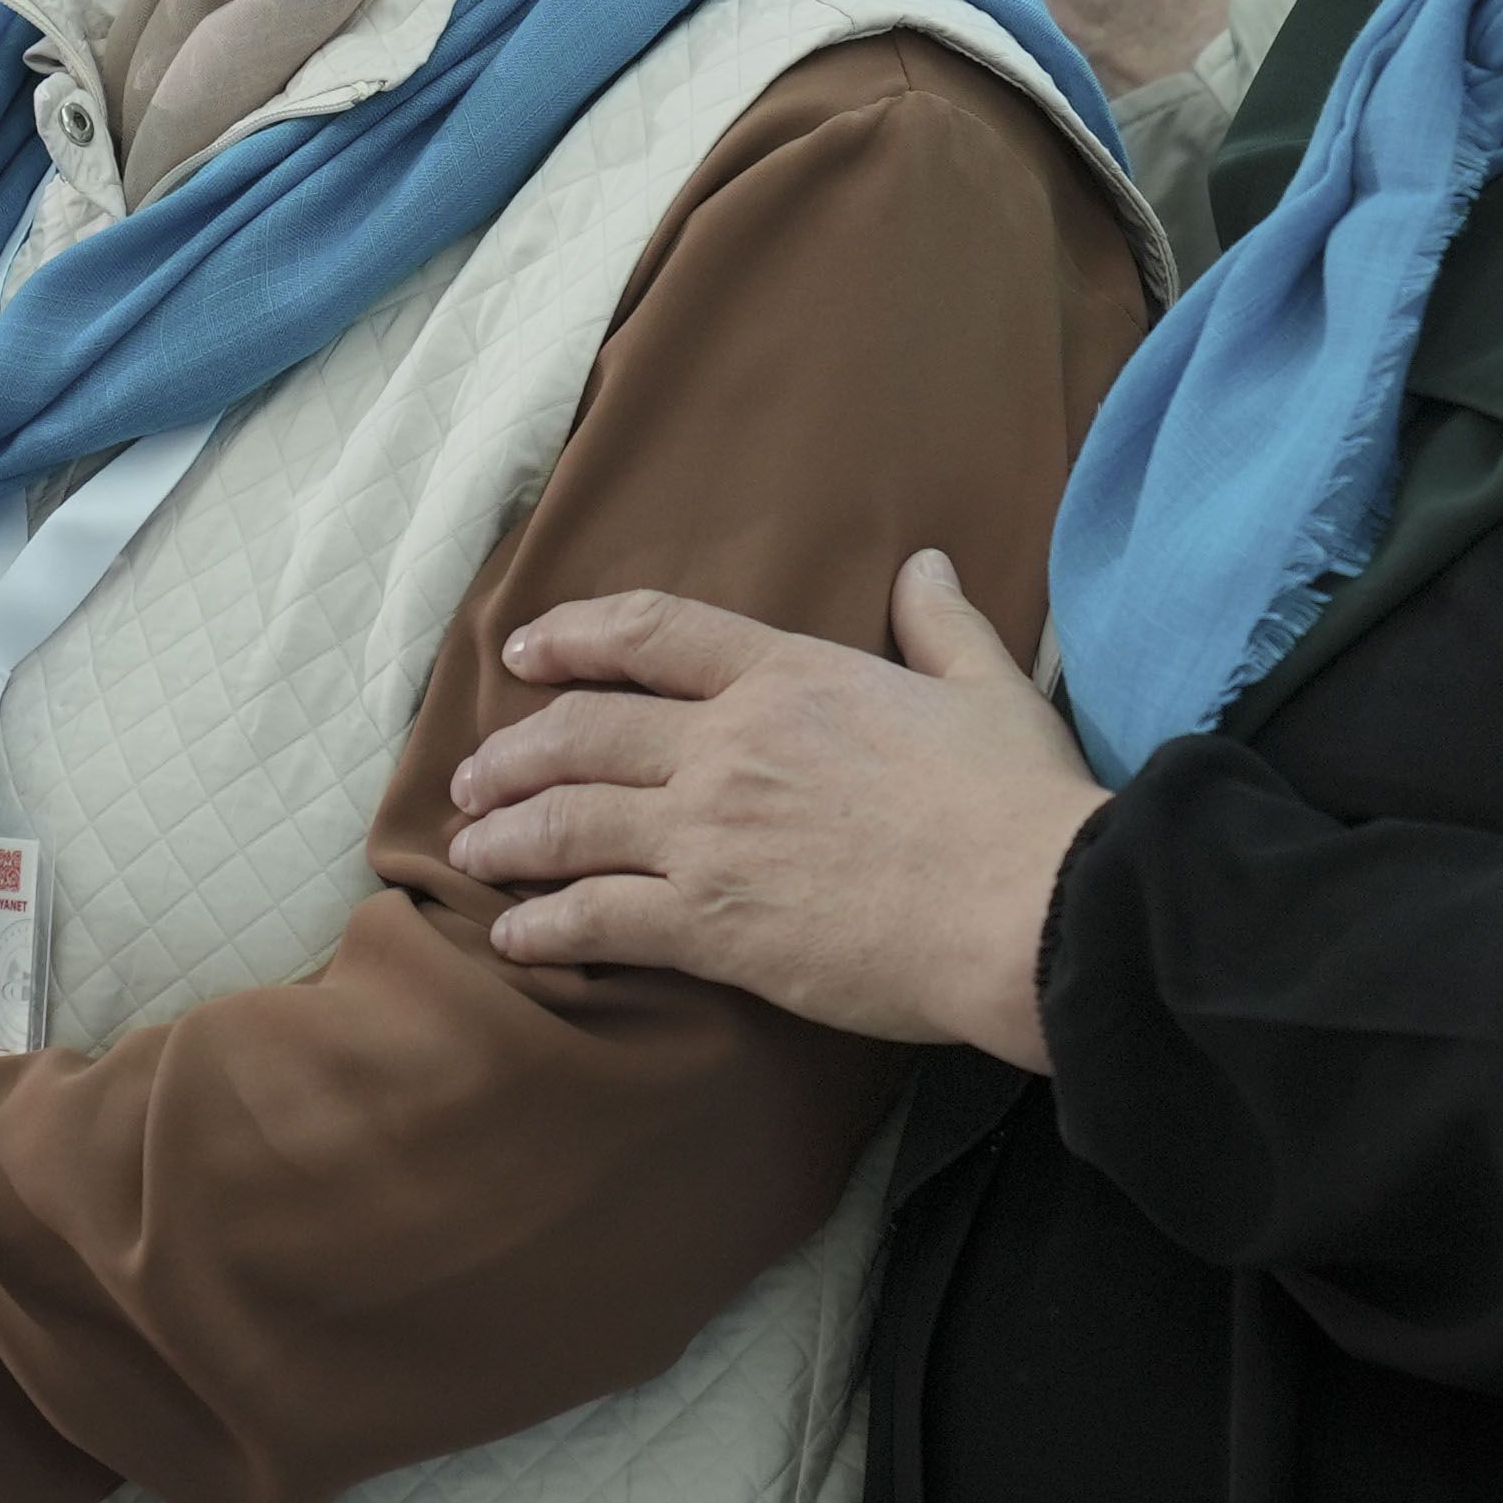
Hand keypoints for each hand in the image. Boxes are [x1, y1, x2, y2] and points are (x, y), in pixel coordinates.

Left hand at [446, 551, 1101, 1067]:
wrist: (1030, 911)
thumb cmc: (1020, 805)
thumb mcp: (987, 688)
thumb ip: (941, 624)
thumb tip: (924, 564)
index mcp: (789, 678)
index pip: (652, 634)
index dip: (574, 636)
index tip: (524, 651)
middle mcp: (729, 745)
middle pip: (583, 732)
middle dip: (514, 752)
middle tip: (473, 774)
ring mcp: (712, 833)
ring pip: (569, 822)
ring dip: (506, 834)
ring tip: (472, 848)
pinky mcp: (713, 924)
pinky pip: (599, 917)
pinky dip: (545, 926)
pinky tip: (515, 938)